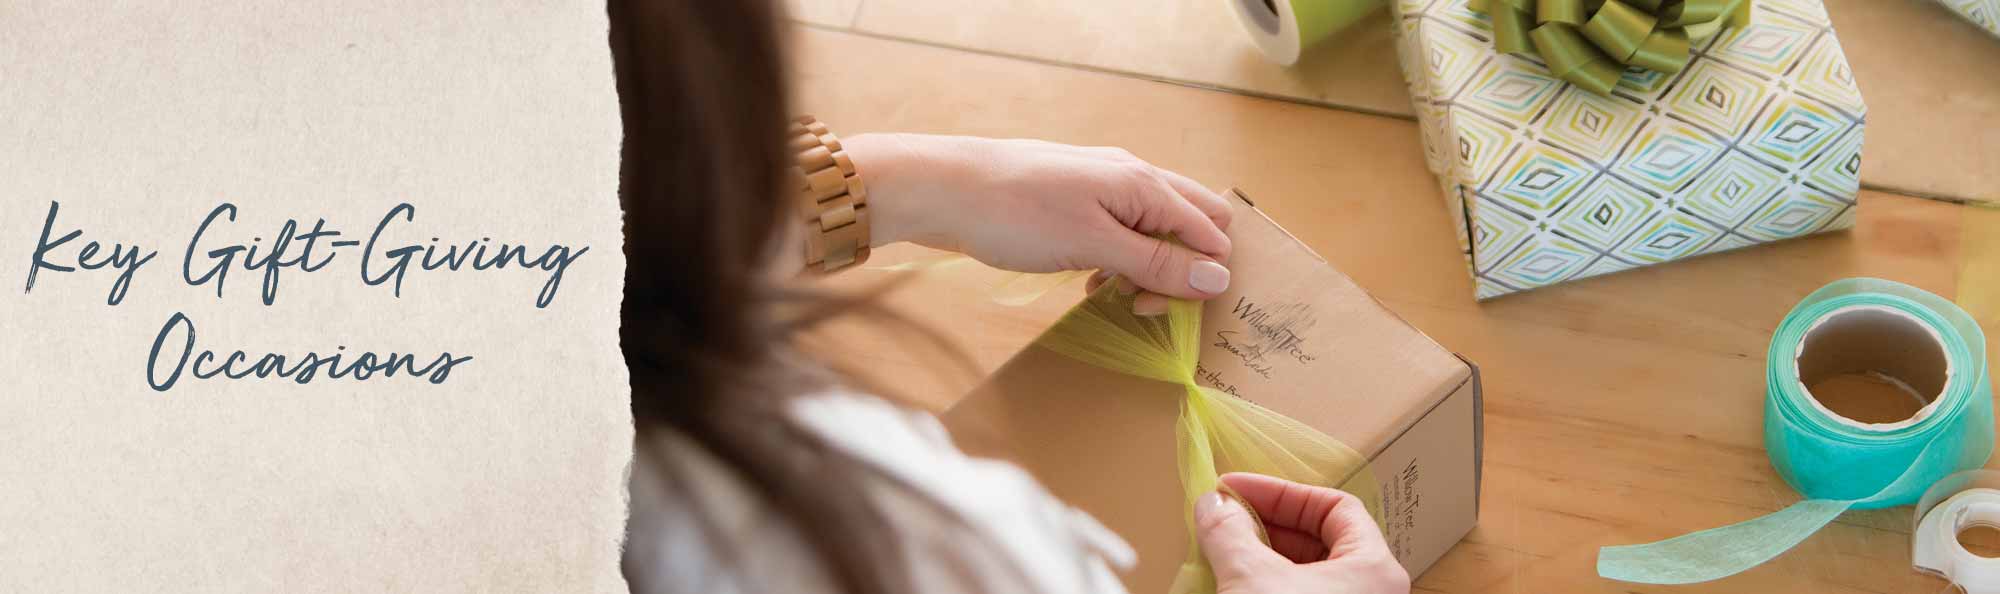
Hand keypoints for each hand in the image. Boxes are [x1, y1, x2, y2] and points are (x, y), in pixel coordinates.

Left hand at [847, 133, 1232, 305]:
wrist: (943, 189)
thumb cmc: (1016, 213)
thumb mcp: (1093, 244)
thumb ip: (1158, 262)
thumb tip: (1220, 277)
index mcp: (1144, 183)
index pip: (1209, 231)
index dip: (1197, 276)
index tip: (1153, 305)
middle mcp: (1131, 177)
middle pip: (1188, 224)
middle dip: (1180, 268)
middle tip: (1141, 300)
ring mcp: (1101, 186)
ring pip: (1151, 230)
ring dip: (1144, 267)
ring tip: (1109, 292)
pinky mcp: (1074, 201)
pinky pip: (1118, 232)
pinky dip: (1116, 259)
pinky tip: (1090, 281)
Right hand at [1195, 473, 1410, 593]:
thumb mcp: (1251, 578)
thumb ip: (1230, 532)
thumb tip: (1213, 503)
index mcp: (1376, 568)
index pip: (1335, 506)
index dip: (1282, 492)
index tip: (1237, 488)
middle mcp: (1372, 591)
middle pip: (1320, 538)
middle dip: (1267, 523)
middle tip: (1225, 514)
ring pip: (1308, 571)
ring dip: (1264, 554)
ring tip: (1223, 546)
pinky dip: (1269, 584)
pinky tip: (1234, 581)